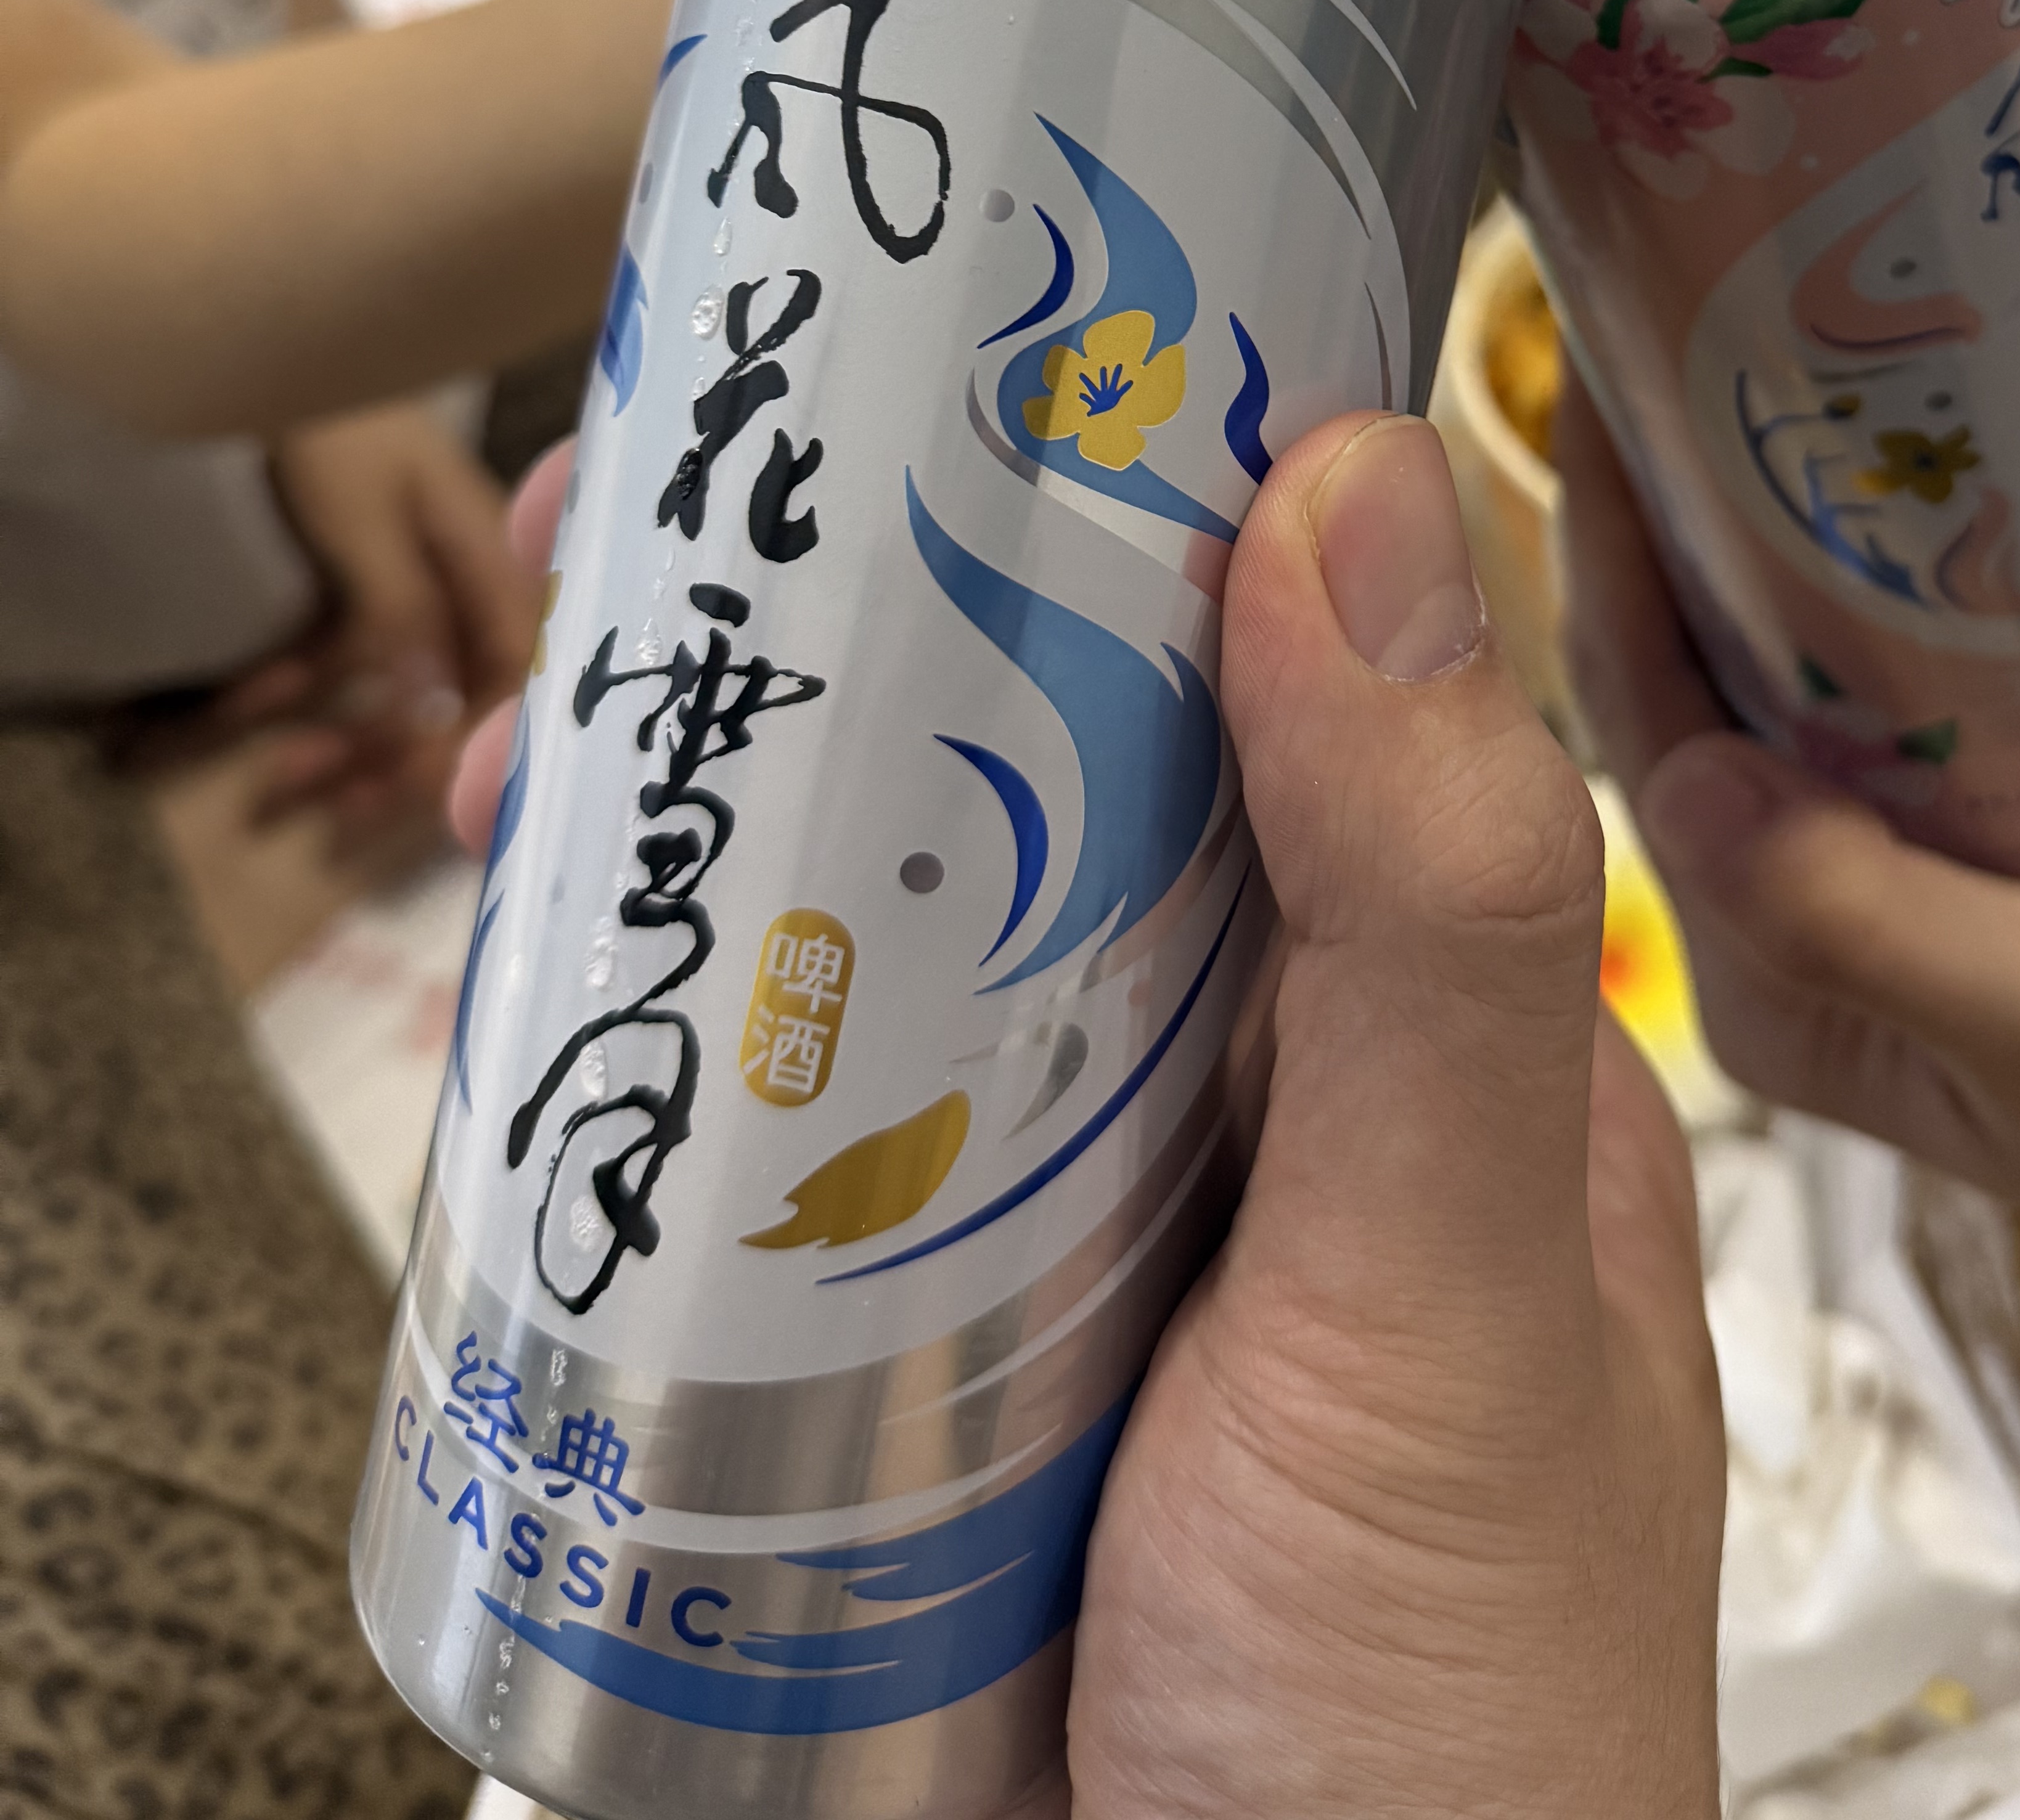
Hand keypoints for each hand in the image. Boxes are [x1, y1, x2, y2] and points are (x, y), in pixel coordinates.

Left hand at [258, 403, 536, 838]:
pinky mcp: (375, 589)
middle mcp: (474, 585)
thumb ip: (401, 612)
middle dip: (394, 767)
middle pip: (462, 701)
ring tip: (273, 790)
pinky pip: (357, 666)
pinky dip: (310, 697)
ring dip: (347, 747)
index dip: (475, 751)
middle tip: (322, 817)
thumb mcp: (366, 519)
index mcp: (496, 562)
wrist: (287, 352)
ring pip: (406, 695)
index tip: (407, 798)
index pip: (515, 679)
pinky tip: (250, 710)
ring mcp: (424, 589)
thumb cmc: (338, 426)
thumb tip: (427, 713)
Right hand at [451, 415, 1721, 1819]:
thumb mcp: (1448, 1286)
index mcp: (1413, 1023)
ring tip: (524, 772)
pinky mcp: (909, 1382)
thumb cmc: (1442, 1727)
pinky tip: (536, 1019)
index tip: (904, 381)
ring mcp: (1062, 1235)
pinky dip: (651, 1071)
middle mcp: (1241, 1098)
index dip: (1080, 503)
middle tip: (606, 562)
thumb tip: (1352, 479)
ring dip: (703, 841)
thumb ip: (1431, 921)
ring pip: (871, 959)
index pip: (1258, 676)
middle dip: (820, 656)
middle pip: (1016, 795)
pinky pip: (773, 1168)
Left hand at [1555, 370, 2019, 1484]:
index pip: (1647, 738)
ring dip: (1767, 537)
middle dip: (1670, 522)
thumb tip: (1684, 781)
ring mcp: (1889, 875)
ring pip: (1783, 672)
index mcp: (1774, 983)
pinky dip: (1883, 583)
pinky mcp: (1981, 837)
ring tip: (1765, 365)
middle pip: (1691, 685)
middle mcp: (1801, 924)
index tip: (1606, 392)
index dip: (1614, 564)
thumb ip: (1868, 919)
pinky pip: (1894, 684)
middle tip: (1682, 336)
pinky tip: (1903, 474)